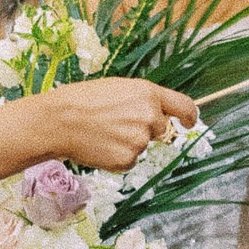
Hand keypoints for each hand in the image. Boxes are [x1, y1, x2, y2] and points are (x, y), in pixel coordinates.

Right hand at [36, 79, 197, 172]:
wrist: (59, 121)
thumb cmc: (83, 100)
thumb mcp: (119, 88)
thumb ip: (143, 100)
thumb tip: (157, 113)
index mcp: (148, 94)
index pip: (184, 106)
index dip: (190, 116)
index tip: (188, 122)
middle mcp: (150, 117)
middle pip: (162, 129)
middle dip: (146, 129)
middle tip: (118, 125)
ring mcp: (140, 140)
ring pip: (143, 145)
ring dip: (129, 143)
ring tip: (103, 133)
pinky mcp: (128, 160)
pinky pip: (130, 160)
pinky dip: (118, 156)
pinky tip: (101, 146)